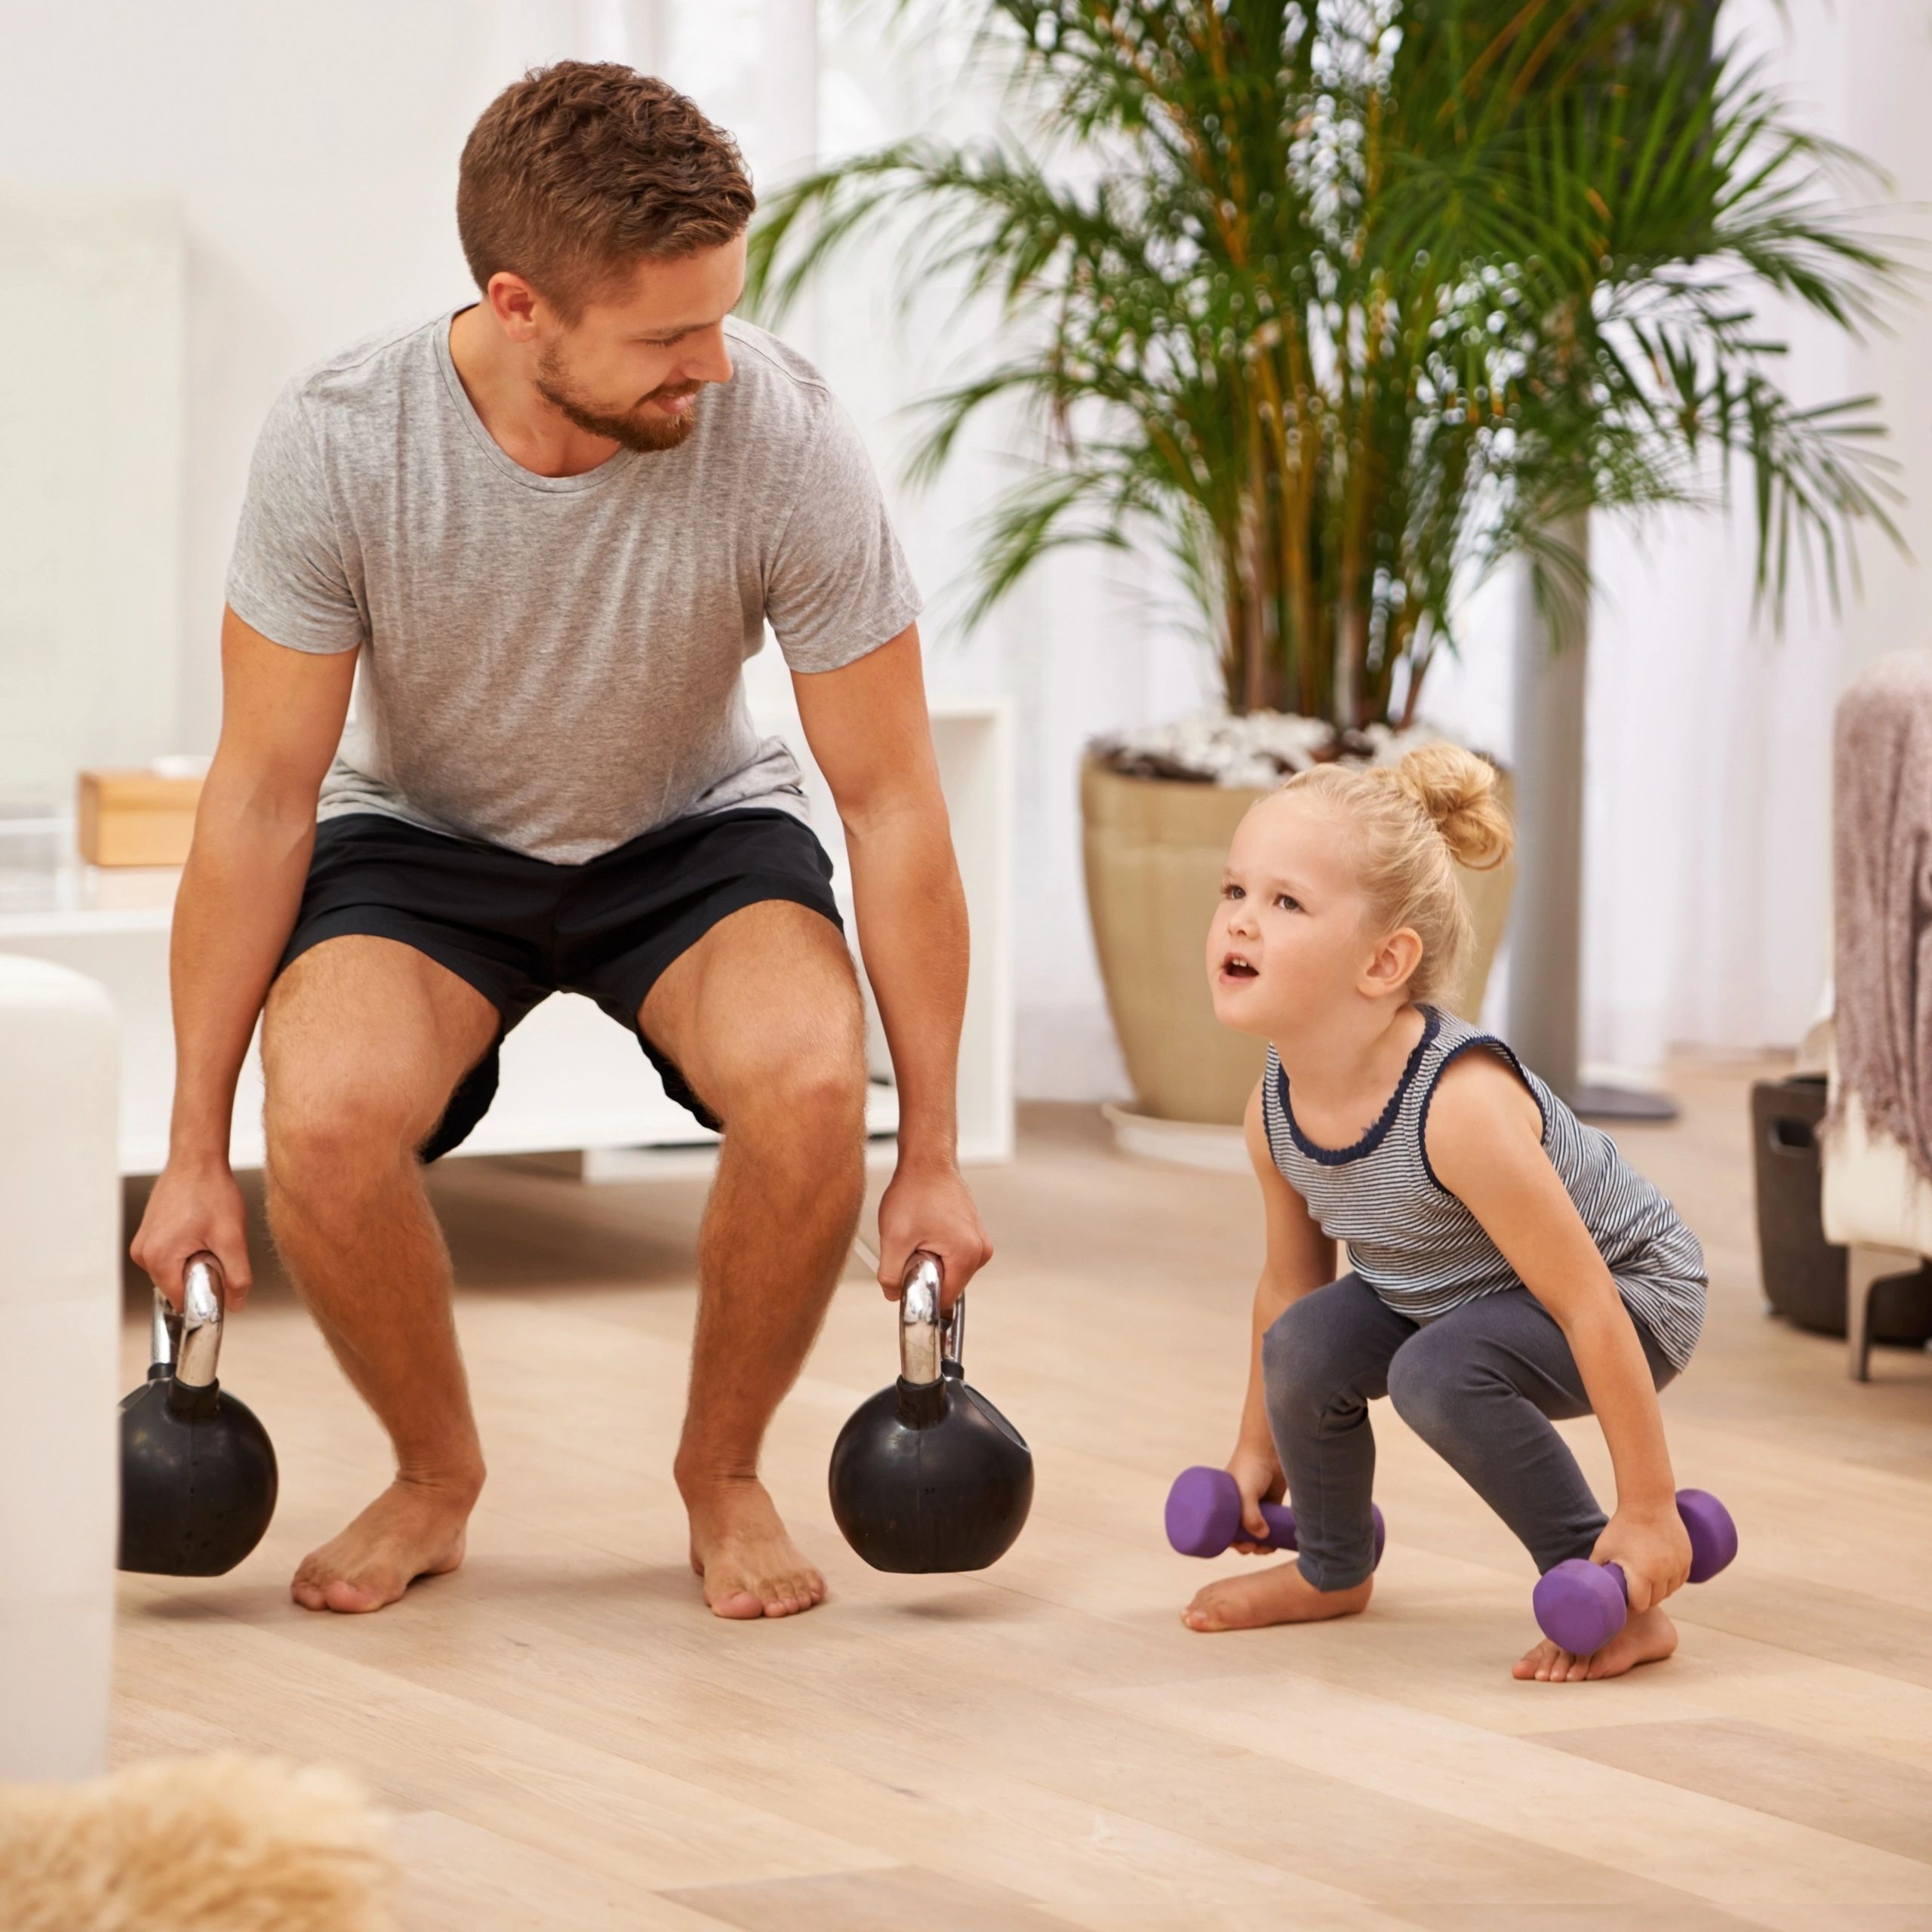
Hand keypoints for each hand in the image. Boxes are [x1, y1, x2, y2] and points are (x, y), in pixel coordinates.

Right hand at [131, 1157, 253, 1312]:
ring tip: (206, 1233)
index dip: (206, 1293)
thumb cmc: (211, 1192)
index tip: (222, 1274)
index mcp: (158, 1259)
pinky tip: (198, 1228)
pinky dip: (187, 1250)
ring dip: (194, 1261)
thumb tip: (236, 1304)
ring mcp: (143, 1243)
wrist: (197, 1159)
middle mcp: (143, 1254)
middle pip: (176, 1285)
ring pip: (174, 1270)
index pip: (182, 1299)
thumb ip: (237, 1275)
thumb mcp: (232, 1238)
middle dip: (200, 1274)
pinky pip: (170, 1255)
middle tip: (216, 1246)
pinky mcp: (148, 1234)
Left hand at [874, 1155, 991, 1310]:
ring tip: (919, 1234)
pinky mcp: (973, 1233)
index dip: (921, 1292)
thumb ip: (891, 1276)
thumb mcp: (894, 1239)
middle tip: (911, 1246)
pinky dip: (936, 1249)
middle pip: (948, 1285)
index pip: (944, 1299)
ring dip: (930, 1261)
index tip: (907, 1271)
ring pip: (949, 1270)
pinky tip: (926, 1229)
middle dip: (925, 1274)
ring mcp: (979, 1240)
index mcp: (968, 1255)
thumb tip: (893, 1295)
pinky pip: (952, 1255)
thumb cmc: (915, 1191)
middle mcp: (981, 1250)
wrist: (927, 1160)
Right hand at [1225, 1443, 1285, 1554]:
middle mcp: (1238, 1509)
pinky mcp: (1271, 1507)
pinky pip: (1270, 1529)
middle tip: (1255, 1547)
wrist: (1268, 1450)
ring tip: (1267, 1548)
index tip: (1242, 1546)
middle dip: (1247, 1547)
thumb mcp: (1245, 1492)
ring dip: (1261, 1546)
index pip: (1223, 1531)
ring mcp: (1256, 1509)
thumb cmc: (1249, 1468)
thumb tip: (1263, 1536)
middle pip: (1241, 1536)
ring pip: (1256, 1536)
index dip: (1231, 1544)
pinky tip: (1275, 1543)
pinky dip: (1272, 1539)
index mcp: (1224, 1505)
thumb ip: (1251, 1515)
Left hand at [1591, 1503, 1692, 1612]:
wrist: (1649, 1502)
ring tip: (1646, 1581)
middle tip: (1633, 1589)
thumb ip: (1596, 1568)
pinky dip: (1671, 1582)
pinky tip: (1660, 1575)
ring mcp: (1678, 1566)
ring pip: (1670, 1591)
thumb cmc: (1623, 1526)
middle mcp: (1664, 1573)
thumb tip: (1585, 1584)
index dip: (1631, 1605)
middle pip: (1656, 1600)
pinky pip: (1680, 1580)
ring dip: (1659, 1591)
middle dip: (1644, 1599)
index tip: (1624, 1598)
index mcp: (1643, 1574)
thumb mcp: (1603, 1547)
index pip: (1640, 1605)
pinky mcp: (1687, 1558)